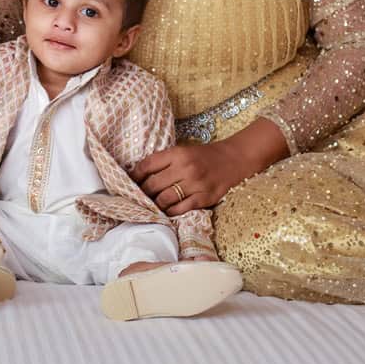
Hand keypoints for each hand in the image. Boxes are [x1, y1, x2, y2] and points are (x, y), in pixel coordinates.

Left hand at [131, 118, 288, 215]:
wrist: (235, 160)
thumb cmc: (205, 156)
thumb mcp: (183, 151)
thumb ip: (164, 162)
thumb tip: (139, 176)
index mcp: (178, 153)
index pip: (147, 165)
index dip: (134, 175)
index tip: (129, 181)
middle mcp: (186, 168)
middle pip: (153, 185)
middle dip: (142, 193)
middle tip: (138, 197)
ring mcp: (196, 184)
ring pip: (164, 199)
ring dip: (155, 204)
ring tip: (152, 205)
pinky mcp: (204, 198)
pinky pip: (180, 209)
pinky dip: (170, 212)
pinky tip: (167, 211)